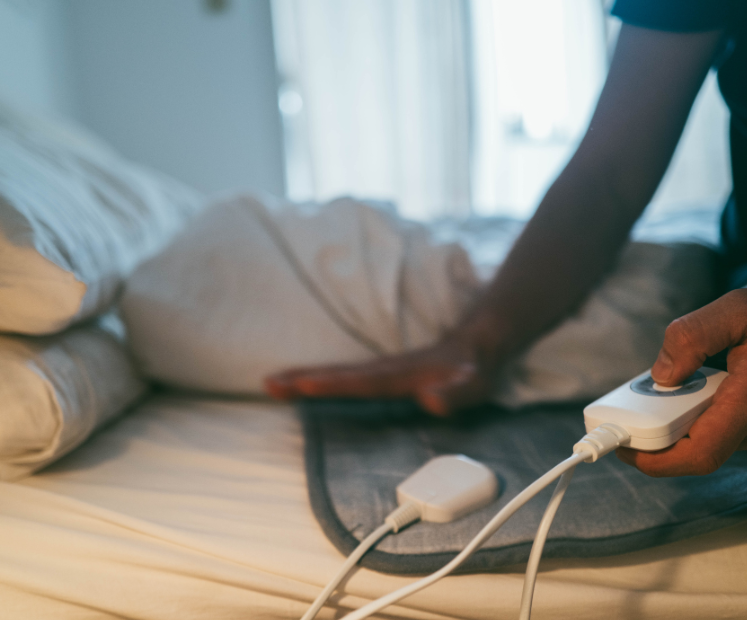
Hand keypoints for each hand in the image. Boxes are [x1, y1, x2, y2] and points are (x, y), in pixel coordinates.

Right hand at [264, 335, 500, 416]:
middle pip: (336, 374)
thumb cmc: (474, 370)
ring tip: (272, 383)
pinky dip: (317, 379)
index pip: (359, 380)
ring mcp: (380, 371)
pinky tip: (303, 385)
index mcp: (400, 374)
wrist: (479, 346)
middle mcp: (384, 370)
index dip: (331, 383)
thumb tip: (432, 400)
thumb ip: (456, 393)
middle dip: (301, 378)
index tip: (302, 384)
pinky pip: (342, 377)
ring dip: (302, 377)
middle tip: (268, 384)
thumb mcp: (474, 385)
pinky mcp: (380, 375)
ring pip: (335, 374)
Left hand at [617, 283, 746, 476]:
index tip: (623, 447)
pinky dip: (704, 415)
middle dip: (659, 429)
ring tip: (674, 383)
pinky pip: (726, 432)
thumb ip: (693, 335)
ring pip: (710, 439)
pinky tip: (702, 386)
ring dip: (682, 419)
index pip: (700, 454)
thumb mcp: (740, 307)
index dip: (655, 460)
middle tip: (637, 399)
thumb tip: (660, 374)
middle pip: (696, 447)